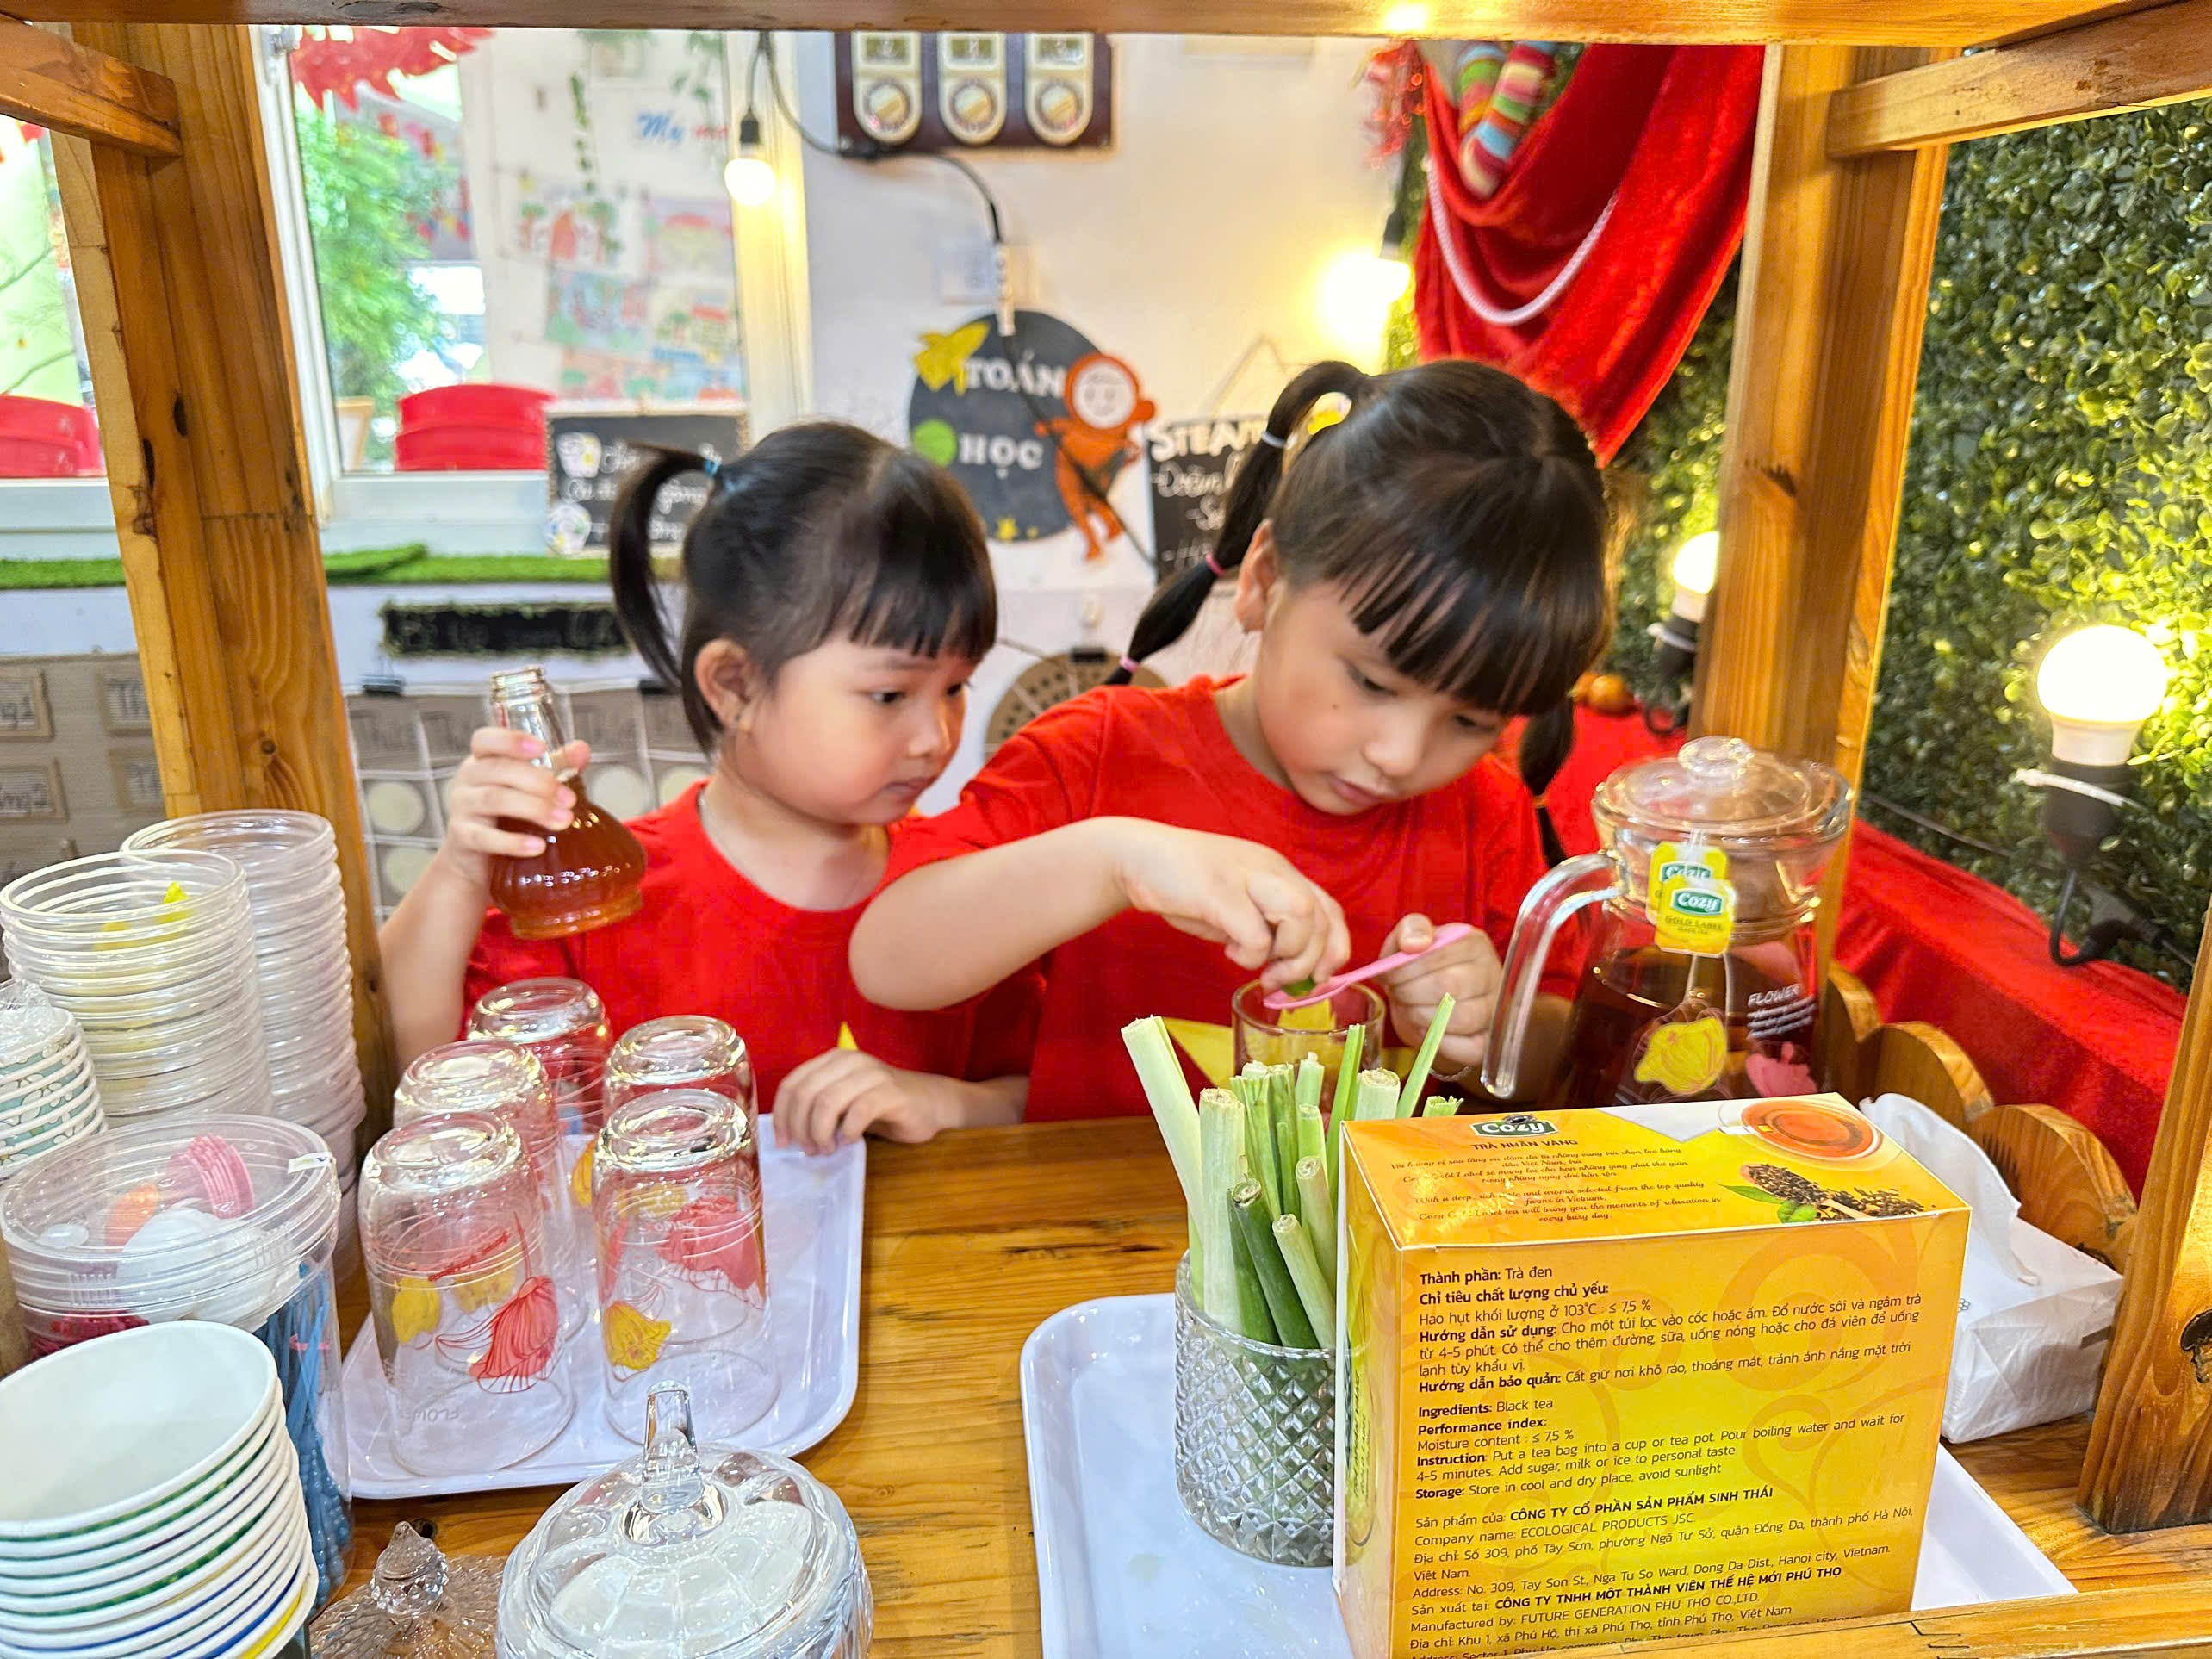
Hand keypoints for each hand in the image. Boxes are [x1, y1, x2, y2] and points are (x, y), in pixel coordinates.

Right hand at [435, 727, 589, 886]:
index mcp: (483, 760)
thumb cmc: (505, 811)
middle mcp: (468, 779)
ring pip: (494, 800)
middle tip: (569, 799)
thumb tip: (581, 749)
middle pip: (498, 770)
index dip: (511, 740)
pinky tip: (537, 846)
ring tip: (563, 820)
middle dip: (538, 782)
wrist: (477, 855)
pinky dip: (513, 842)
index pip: (485, 740)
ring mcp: (461, 808)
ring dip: (533, 809)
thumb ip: (555, 764)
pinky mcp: (463, 838)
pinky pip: (485, 838)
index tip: (541, 747)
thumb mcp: (529, 784)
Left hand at [775, 1048, 958, 1154]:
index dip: (782, 1115)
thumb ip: (819, 1107)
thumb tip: (788, 1133)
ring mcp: (872, 1074)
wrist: (931, 1103)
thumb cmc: (883, 1106)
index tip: (783, 1143)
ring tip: (827, 1150)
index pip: (793, 1084)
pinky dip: (847, 1132)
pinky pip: (858, 1112)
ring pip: (828, 1101)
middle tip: (808, 1150)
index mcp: (833, 1060)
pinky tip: (850, 1142)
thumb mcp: (845, 1102)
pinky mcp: (891, 1092)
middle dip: (800, 1127)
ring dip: (821, 1132)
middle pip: (806, 1093)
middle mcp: (850, 1060)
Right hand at [1107, 821, 1349, 991]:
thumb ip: (1267, 927)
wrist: (1139, 857)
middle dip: (1309, 961)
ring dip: (1287, 956)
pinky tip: (1229, 951)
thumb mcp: (1239, 905)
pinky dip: (1249, 956)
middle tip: (1279, 980)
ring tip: (1261, 969)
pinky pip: (1255, 935)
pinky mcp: (1220, 892)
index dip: (1334, 949)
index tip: (1316, 977)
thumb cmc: (1188, 887)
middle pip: (1320, 916)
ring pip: (1300, 916)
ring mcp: (1247, 877)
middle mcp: (1271, 869)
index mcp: (1280, 872)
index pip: (1330, 910)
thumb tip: (1293, 971)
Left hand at [1380, 914, 1501, 1071]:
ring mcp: (1494, 1010)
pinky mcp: (1487, 1042)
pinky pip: (1466, 1048)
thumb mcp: (1410, 939)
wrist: (1427, 1002)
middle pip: (1450, 987)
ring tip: (1411, 1010)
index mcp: (1474, 944)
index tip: (1389, 976)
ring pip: (1459, 1019)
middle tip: (1398, 994)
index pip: (1440, 955)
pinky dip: (1438, 1042)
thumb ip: (1411, 930)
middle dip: (1410, 993)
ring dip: (1422, 1017)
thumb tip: (1414, 943)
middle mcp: (1491, 974)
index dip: (1406, 968)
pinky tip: (1426, 1029)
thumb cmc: (1420, 967)